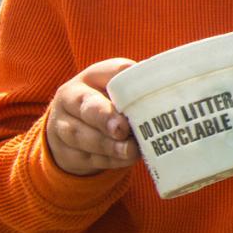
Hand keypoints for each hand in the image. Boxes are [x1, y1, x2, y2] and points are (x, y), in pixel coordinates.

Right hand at [45, 58, 139, 175]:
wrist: (73, 128)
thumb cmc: (109, 104)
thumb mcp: (120, 91)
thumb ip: (140, 90)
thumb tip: (170, 95)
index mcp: (91, 77)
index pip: (107, 72)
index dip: (123, 81)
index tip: (137, 96)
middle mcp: (71, 99)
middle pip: (85, 106)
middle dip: (104, 117)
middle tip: (123, 129)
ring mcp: (62, 127)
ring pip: (80, 136)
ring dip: (108, 145)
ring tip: (130, 150)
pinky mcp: (67, 153)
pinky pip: (86, 157)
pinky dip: (107, 160)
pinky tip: (124, 159)